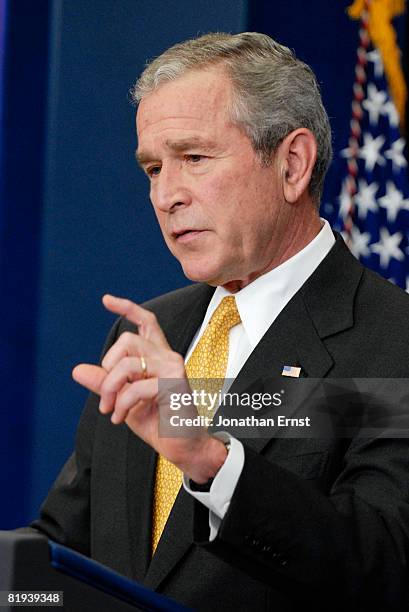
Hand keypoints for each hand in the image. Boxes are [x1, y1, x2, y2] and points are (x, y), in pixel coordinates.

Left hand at [72, 294, 226, 482]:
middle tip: (104, 396)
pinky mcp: (174, 385)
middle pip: (128, 339)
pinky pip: (136, 387)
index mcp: (158, 356)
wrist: (182, 446)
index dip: (127, 308)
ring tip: (110, 409)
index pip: (147, 321)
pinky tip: (120, 418)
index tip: (106, 300)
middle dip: (107, 367)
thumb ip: (104, 383)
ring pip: (127, 363)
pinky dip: (122, 404)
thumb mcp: (122, 400)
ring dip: (110, 389)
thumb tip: (77, 370)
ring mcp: (173, 368)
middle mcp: (167, 357)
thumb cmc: (157, 422)